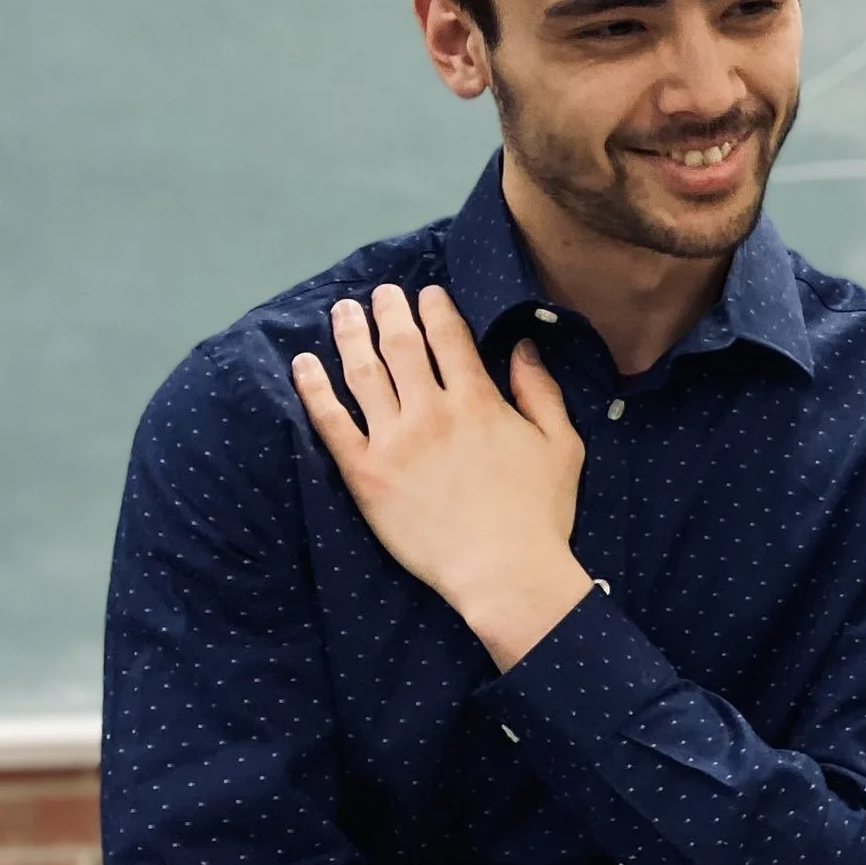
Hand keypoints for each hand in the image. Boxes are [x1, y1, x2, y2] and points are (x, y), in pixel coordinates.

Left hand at [292, 283, 590, 668]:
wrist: (504, 571)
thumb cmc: (539, 512)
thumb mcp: (561, 444)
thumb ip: (540, 391)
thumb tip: (521, 346)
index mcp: (477, 400)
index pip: (449, 336)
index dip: (435, 308)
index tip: (426, 293)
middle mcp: (430, 410)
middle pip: (401, 345)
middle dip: (390, 311)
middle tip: (381, 293)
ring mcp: (393, 441)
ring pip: (363, 373)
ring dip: (350, 335)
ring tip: (343, 312)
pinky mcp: (364, 474)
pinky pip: (331, 423)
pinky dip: (314, 389)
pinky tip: (303, 364)